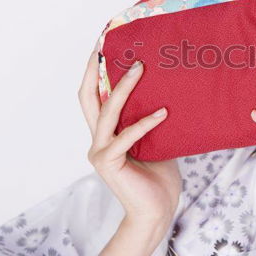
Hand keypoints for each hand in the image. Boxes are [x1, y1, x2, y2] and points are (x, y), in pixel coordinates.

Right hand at [78, 43, 181, 224]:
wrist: (157, 211)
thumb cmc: (159, 177)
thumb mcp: (157, 141)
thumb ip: (152, 119)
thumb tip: (168, 91)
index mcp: (107, 133)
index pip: (95, 96)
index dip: (95, 71)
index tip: (103, 44)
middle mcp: (98, 140)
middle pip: (88, 97)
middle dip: (95, 69)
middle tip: (105, 45)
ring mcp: (101, 152)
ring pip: (107, 112)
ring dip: (123, 88)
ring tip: (140, 68)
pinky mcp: (110, 163)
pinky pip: (127, 137)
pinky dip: (145, 123)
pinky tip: (163, 113)